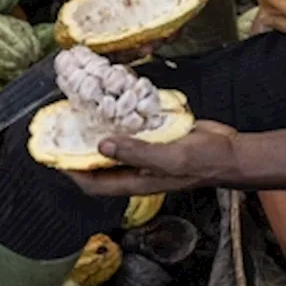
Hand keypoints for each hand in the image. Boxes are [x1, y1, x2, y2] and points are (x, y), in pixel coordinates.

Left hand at [66, 121, 240, 196]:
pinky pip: (132, 129)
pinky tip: (114, 101)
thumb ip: (136, 152)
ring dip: (99, 131)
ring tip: (82, 112)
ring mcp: (146, 153)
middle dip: (80, 150)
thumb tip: (102, 144)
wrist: (231, 151)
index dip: (72, 174)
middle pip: (100, 163)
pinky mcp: (156, 137)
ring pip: (114, 144)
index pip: (95, 184)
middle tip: (64, 129)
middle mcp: (137, 169)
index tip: (54, 157)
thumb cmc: (204, 162)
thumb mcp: (169, 158)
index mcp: (137, 181)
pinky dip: (121, 118)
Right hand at [86, 0, 184, 59]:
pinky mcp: (167, 24)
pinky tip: (168, 31)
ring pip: (143, 46)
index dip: (97, 44)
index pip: (98, 33)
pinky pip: (166, 37)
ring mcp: (147, 25)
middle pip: (120, 48)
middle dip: (124, 53)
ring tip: (148, 44)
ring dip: (145, 48)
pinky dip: (166, 37)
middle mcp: (127, 21)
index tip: (100, 47)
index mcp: (110, 9)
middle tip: (128, 48)